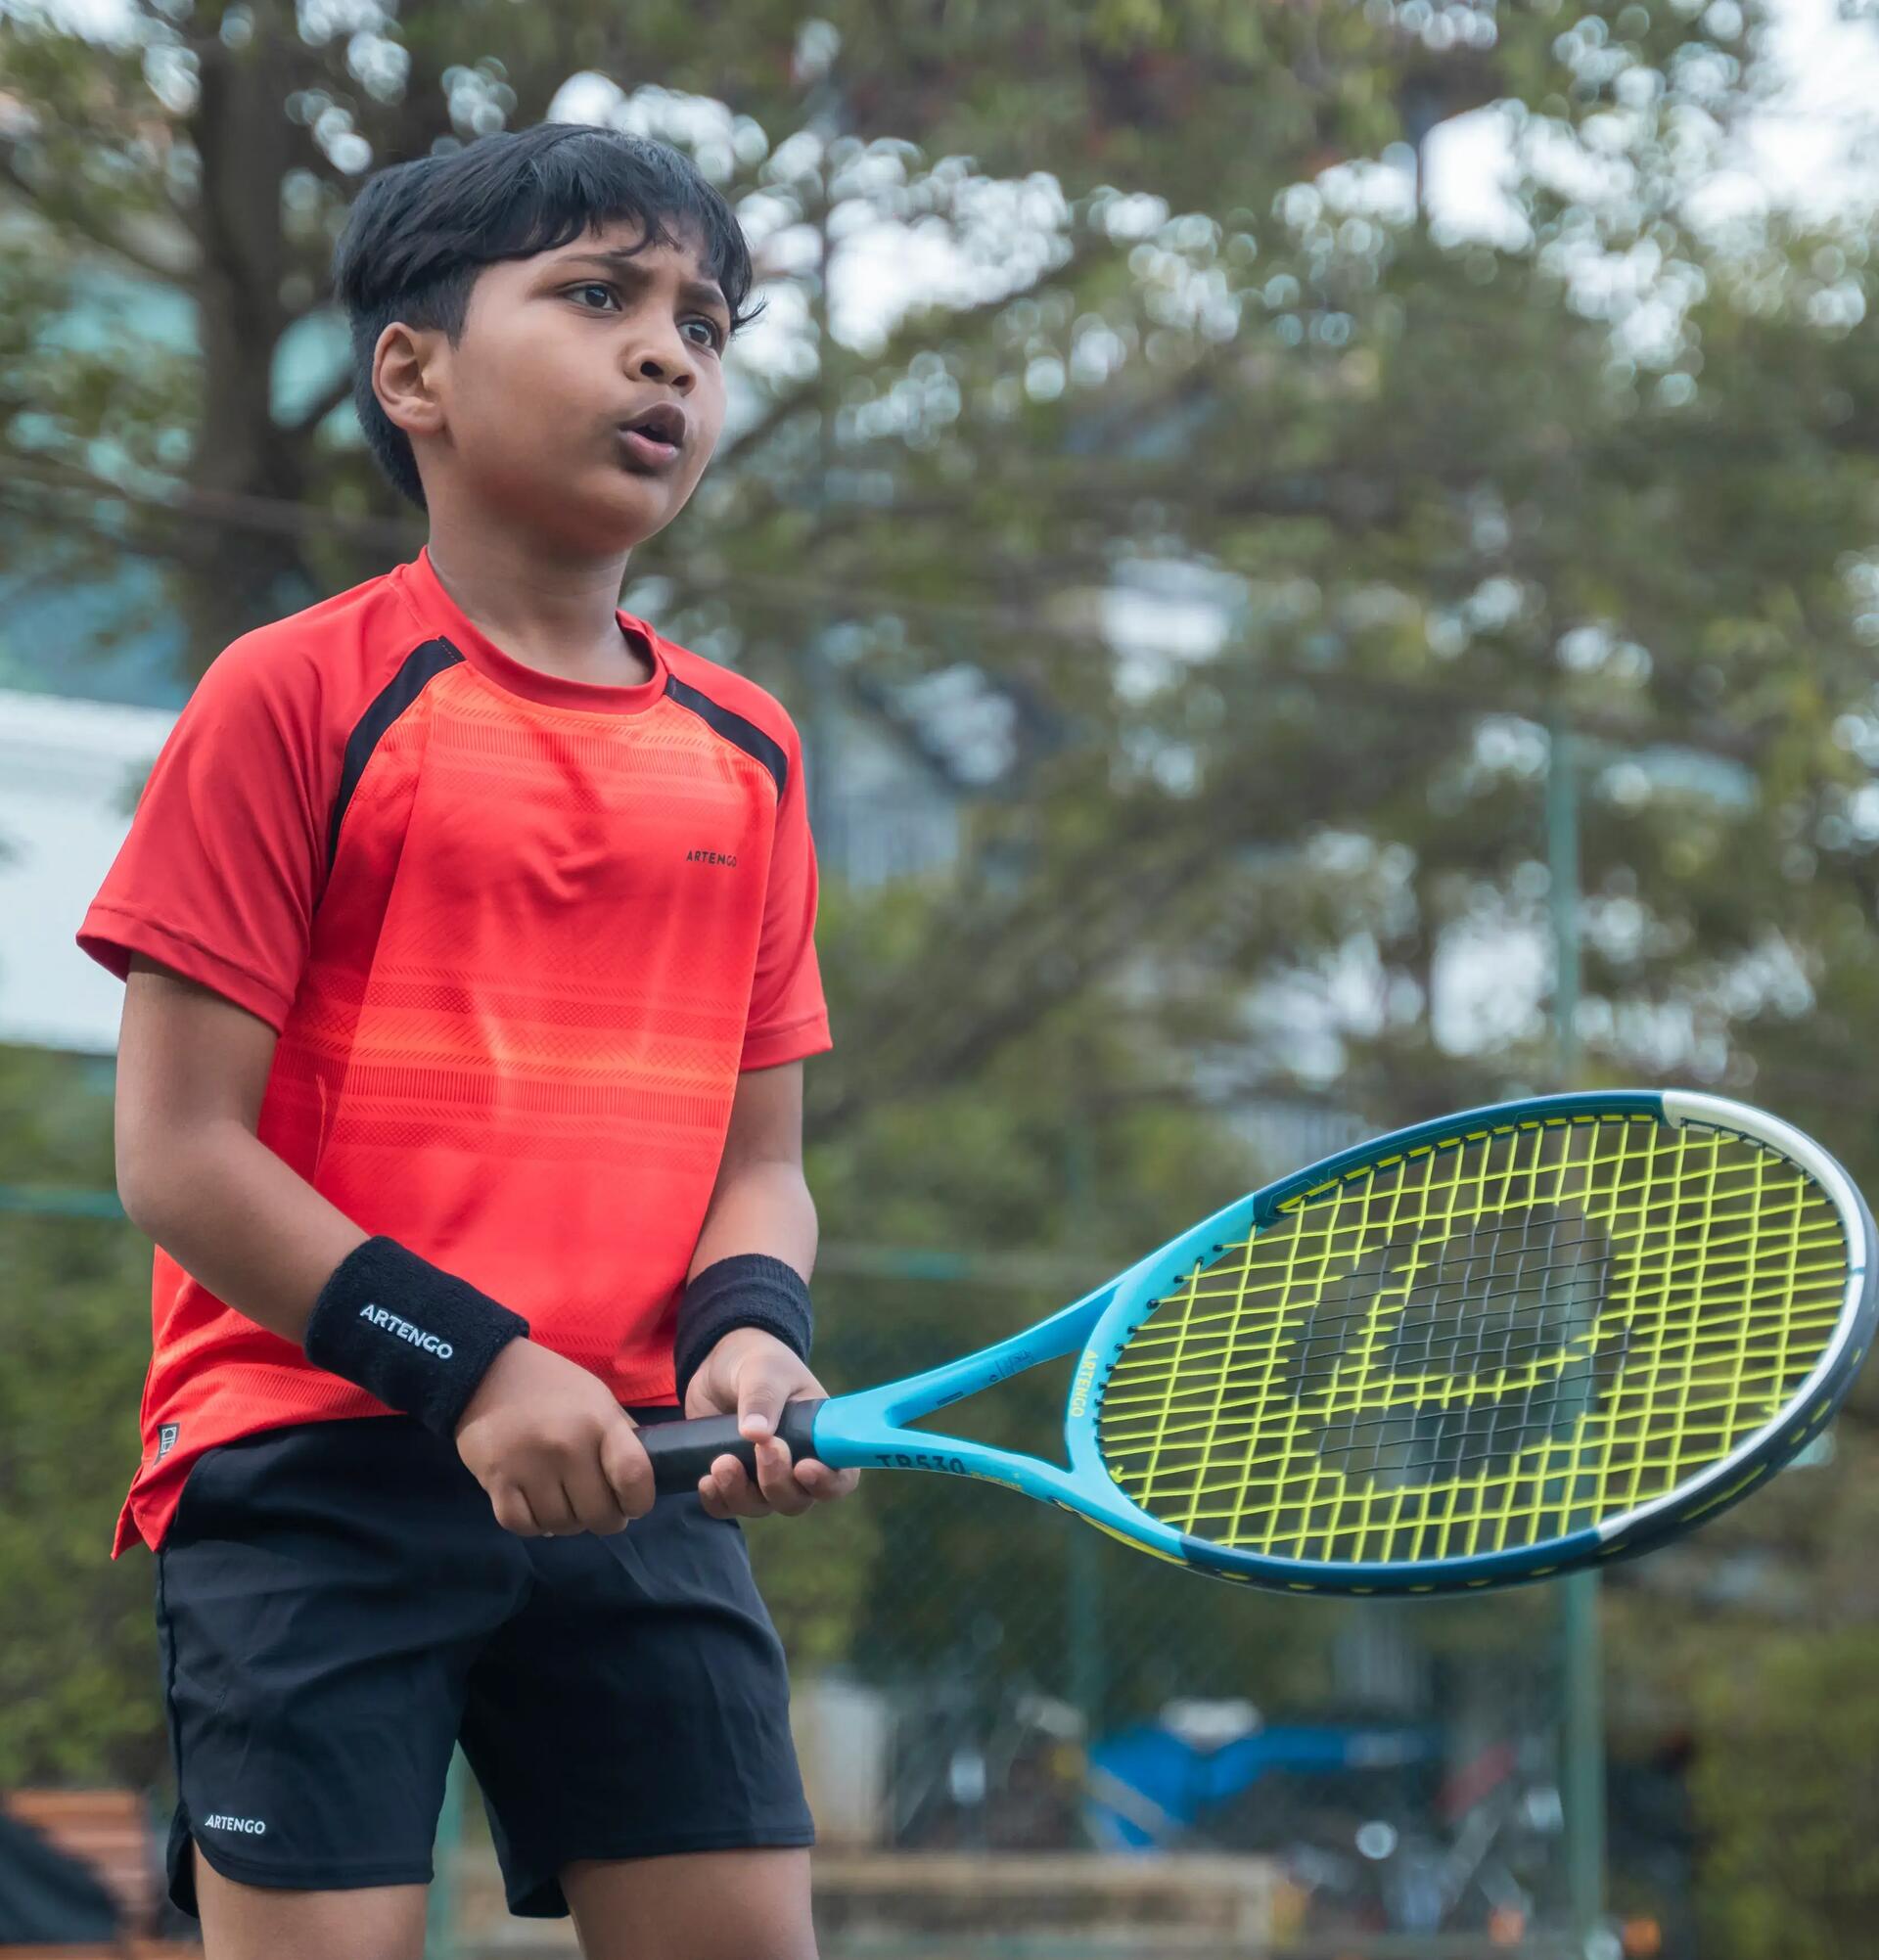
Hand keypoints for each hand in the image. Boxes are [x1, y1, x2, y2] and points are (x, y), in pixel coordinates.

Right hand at [454, 1339, 651, 1536]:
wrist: (485, 1372)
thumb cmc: (551, 1385)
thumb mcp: (597, 1398)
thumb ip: (620, 1435)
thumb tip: (640, 1478)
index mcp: (599, 1421)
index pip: (633, 1475)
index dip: (640, 1501)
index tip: (634, 1505)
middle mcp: (566, 1445)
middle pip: (598, 1513)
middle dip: (605, 1520)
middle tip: (600, 1511)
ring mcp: (529, 1466)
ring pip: (561, 1524)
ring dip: (568, 1523)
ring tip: (567, 1504)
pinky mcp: (496, 1481)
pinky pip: (523, 1526)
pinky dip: (534, 1526)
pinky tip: (538, 1509)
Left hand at [684, 1327, 859, 1519]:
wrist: (721, 1365)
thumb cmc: (759, 1363)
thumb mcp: (764, 1371)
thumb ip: (763, 1398)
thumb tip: (755, 1433)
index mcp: (820, 1438)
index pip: (841, 1477)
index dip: (827, 1483)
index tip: (804, 1467)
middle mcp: (796, 1465)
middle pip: (796, 1500)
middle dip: (777, 1482)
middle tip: (761, 1448)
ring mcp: (762, 1476)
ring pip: (760, 1507)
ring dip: (740, 1493)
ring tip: (721, 1462)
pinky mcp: (732, 1480)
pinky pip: (727, 1507)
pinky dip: (717, 1500)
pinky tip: (705, 1480)